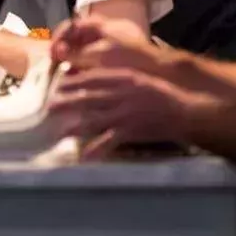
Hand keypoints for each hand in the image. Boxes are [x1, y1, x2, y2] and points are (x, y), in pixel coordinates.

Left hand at [48, 67, 199, 159]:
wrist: (185, 111)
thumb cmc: (163, 94)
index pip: (93, 78)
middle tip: (50, 106)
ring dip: (75, 126)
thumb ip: (120, 80)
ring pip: (94, 119)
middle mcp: (121, 94)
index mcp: (123, 78)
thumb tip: (98, 81)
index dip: (74, 81)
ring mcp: (124, 113)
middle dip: (67, 102)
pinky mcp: (131, 130)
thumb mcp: (140, 79)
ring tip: (61, 131)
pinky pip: (109, 141)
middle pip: (88, 98)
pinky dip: (96, 149)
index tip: (60, 84)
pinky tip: (86, 156)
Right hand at [51, 17, 163, 75]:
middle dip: (63, 49)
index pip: (72, 25)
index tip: (52, 53)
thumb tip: (56, 52)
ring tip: (64, 72)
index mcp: (101, 25)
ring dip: (72, 59)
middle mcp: (104, 30)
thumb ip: (76, 54)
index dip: (59, 37)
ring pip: (82, 48)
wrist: (159, 71)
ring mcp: (109, 43)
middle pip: (75, 36)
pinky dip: (82, 65)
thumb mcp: (100, 56)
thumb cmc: (130, 59)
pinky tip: (78, 77)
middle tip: (55, 64)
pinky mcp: (113, 57)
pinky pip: (91, 58)